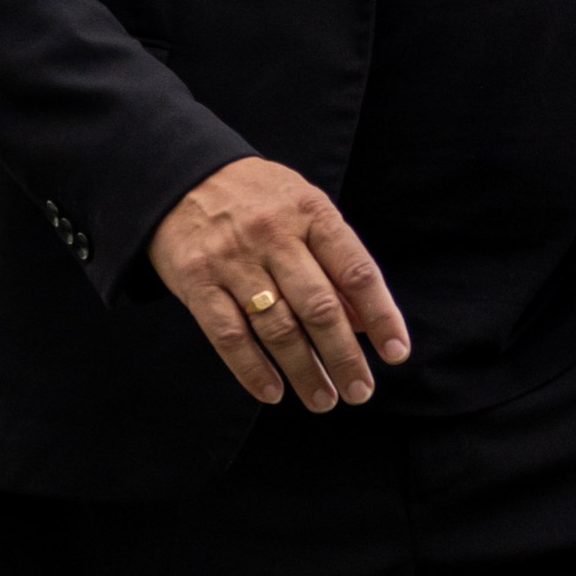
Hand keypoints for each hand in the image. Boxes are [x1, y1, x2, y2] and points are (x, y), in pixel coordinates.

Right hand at [147, 157, 409, 411]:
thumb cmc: (256, 198)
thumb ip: (335, 262)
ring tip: (324, 399)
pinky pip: (229, 336)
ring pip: (277, 328)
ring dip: (304, 371)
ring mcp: (233, 260)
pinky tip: (274, 392)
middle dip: (344, 357)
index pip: (356, 271)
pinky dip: (253, 370)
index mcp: (310, 212)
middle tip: (360, 391)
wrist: (180, 175)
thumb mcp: (304, 210)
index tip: (395, 353)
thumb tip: (366, 324)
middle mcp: (274, 235)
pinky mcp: (197, 282)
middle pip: (319, 307)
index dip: (381, 315)